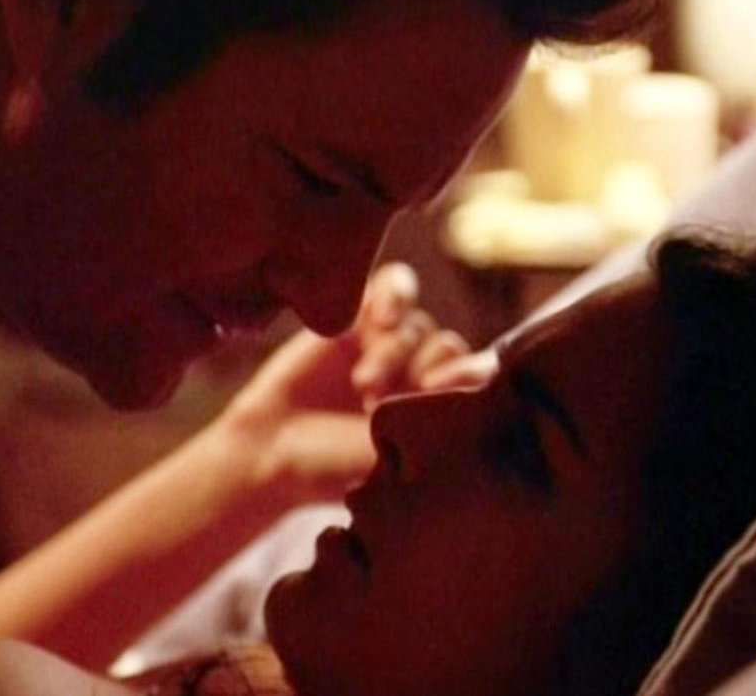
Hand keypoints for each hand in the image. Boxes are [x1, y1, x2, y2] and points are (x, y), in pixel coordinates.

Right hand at [215, 263, 470, 503]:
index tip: (439, 388)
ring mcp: (390, 343)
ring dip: (393, 351)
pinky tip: (379, 318)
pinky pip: (394, 286)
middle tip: (374, 406)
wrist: (271, 451)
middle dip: (417, 372)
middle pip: (446, 348)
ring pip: (417, 325)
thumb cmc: (332, 469)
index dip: (468, 375)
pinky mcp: (358, 317)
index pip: (477, 377)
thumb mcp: (392, 455)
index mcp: (439, 409)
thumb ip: (432, 417)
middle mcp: (421, 374)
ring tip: (363, 383)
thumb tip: (484, 376)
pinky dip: (394, 295)